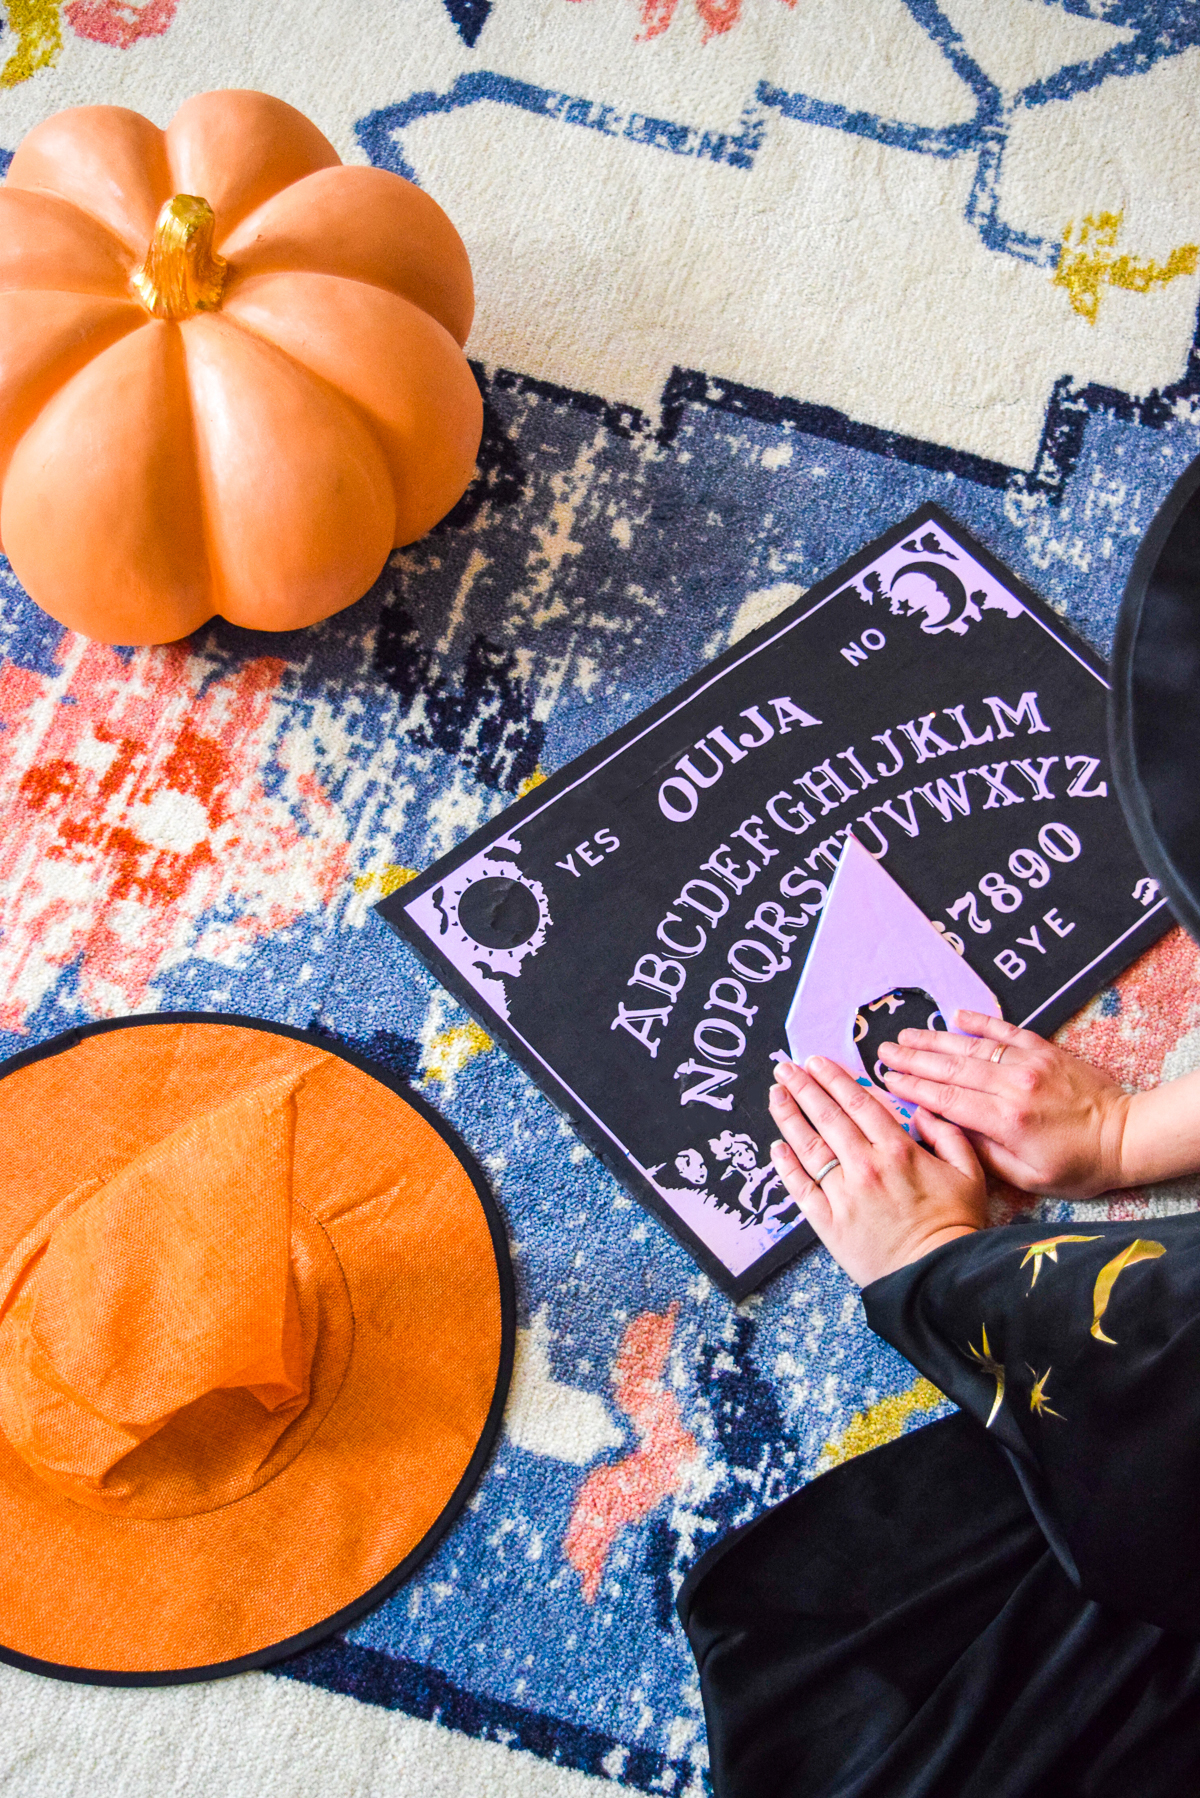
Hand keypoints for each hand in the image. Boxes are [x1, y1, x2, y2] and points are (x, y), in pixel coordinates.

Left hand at [767, 1055, 985, 1286]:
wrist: (936, 1276)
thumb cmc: (955, 1224)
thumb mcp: (969, 1173)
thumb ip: (948, 1134)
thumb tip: (924, 1110)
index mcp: (898, 1150)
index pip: (858, 1102)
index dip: (834, 1078)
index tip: (816, 1062)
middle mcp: (865, 1166)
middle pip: (827, 1117)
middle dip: (803, 1087)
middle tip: (785, 1068)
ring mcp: (842, 1194)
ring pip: (808, 1147)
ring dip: (788, 1117)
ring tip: (775, 1095)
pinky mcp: (828, 1222)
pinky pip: (801, 1187)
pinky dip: (786, 1165)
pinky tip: (776, 1146)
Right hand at [877, 1009, 1129, 1199]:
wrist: (1127, 1136)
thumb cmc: (1078, 1166)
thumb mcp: (1027, 1177)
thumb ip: (984, 1154)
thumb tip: (947, 1130)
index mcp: (1006, 1120)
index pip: (946, 1100)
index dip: (912, 1088)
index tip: (886, 1079)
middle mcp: (1013, 1085)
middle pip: (950, 1069)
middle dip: (912, 1059)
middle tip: (882, 1051)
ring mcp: (1029, 1063)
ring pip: (971, 1048)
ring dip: (934, 1040)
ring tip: (905, 1035)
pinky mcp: (1044, 1050)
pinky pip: (1004, 1031)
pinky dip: (979, 1022)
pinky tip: (955, 1015)